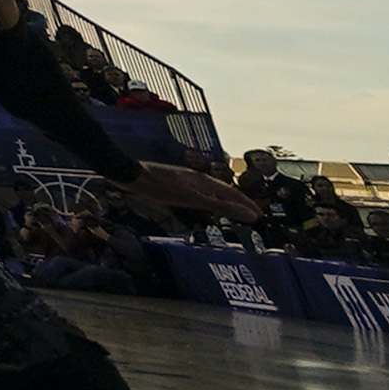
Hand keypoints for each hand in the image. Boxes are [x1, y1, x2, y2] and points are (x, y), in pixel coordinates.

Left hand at [131, 159, 263, 224]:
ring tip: (230, 210)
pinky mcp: (170, 183)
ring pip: (208, 192)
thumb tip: (250, 214)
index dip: (245, 204)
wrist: (129, 175)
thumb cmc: (160, 187)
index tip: (259, 214)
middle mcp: (195, 178)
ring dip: (221, 201)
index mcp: (203, 181)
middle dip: (237, 202)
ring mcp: (182, 180)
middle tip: (249, 214)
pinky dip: (204, 200)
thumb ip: (221, 207)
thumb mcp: (193, 199)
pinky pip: (195, 193)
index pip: (231, 193)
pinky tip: (198, 204)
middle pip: (222, 191)